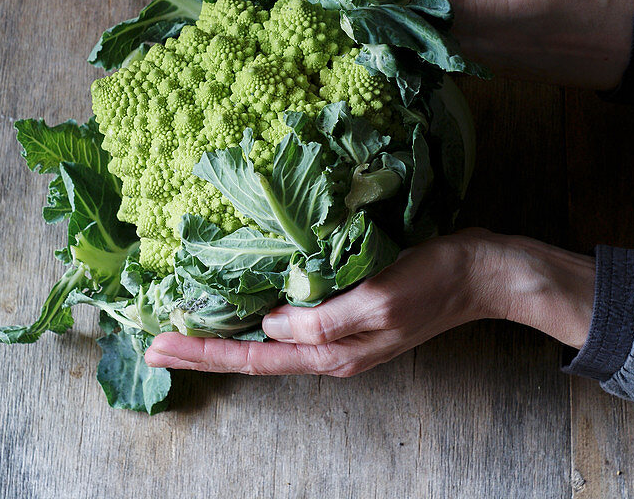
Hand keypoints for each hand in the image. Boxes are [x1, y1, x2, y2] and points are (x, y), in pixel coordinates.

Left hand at [144, 228, 595, 376]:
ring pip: (267, 339)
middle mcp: (330, 349)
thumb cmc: (434, 280)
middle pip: (252, 355)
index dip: (203, 353)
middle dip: (202, 348)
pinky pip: (290, 317)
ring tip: (184, 323)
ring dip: (224, 332)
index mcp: (333, 353)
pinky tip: (243, 298)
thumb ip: (323, 318)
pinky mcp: (348, 308)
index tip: (158, 346)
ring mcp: (339, 332)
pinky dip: (257, 311)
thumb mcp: (378, 299)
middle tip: (152, 340)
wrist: (482, 273)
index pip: (254, 359)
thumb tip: (269, 324)